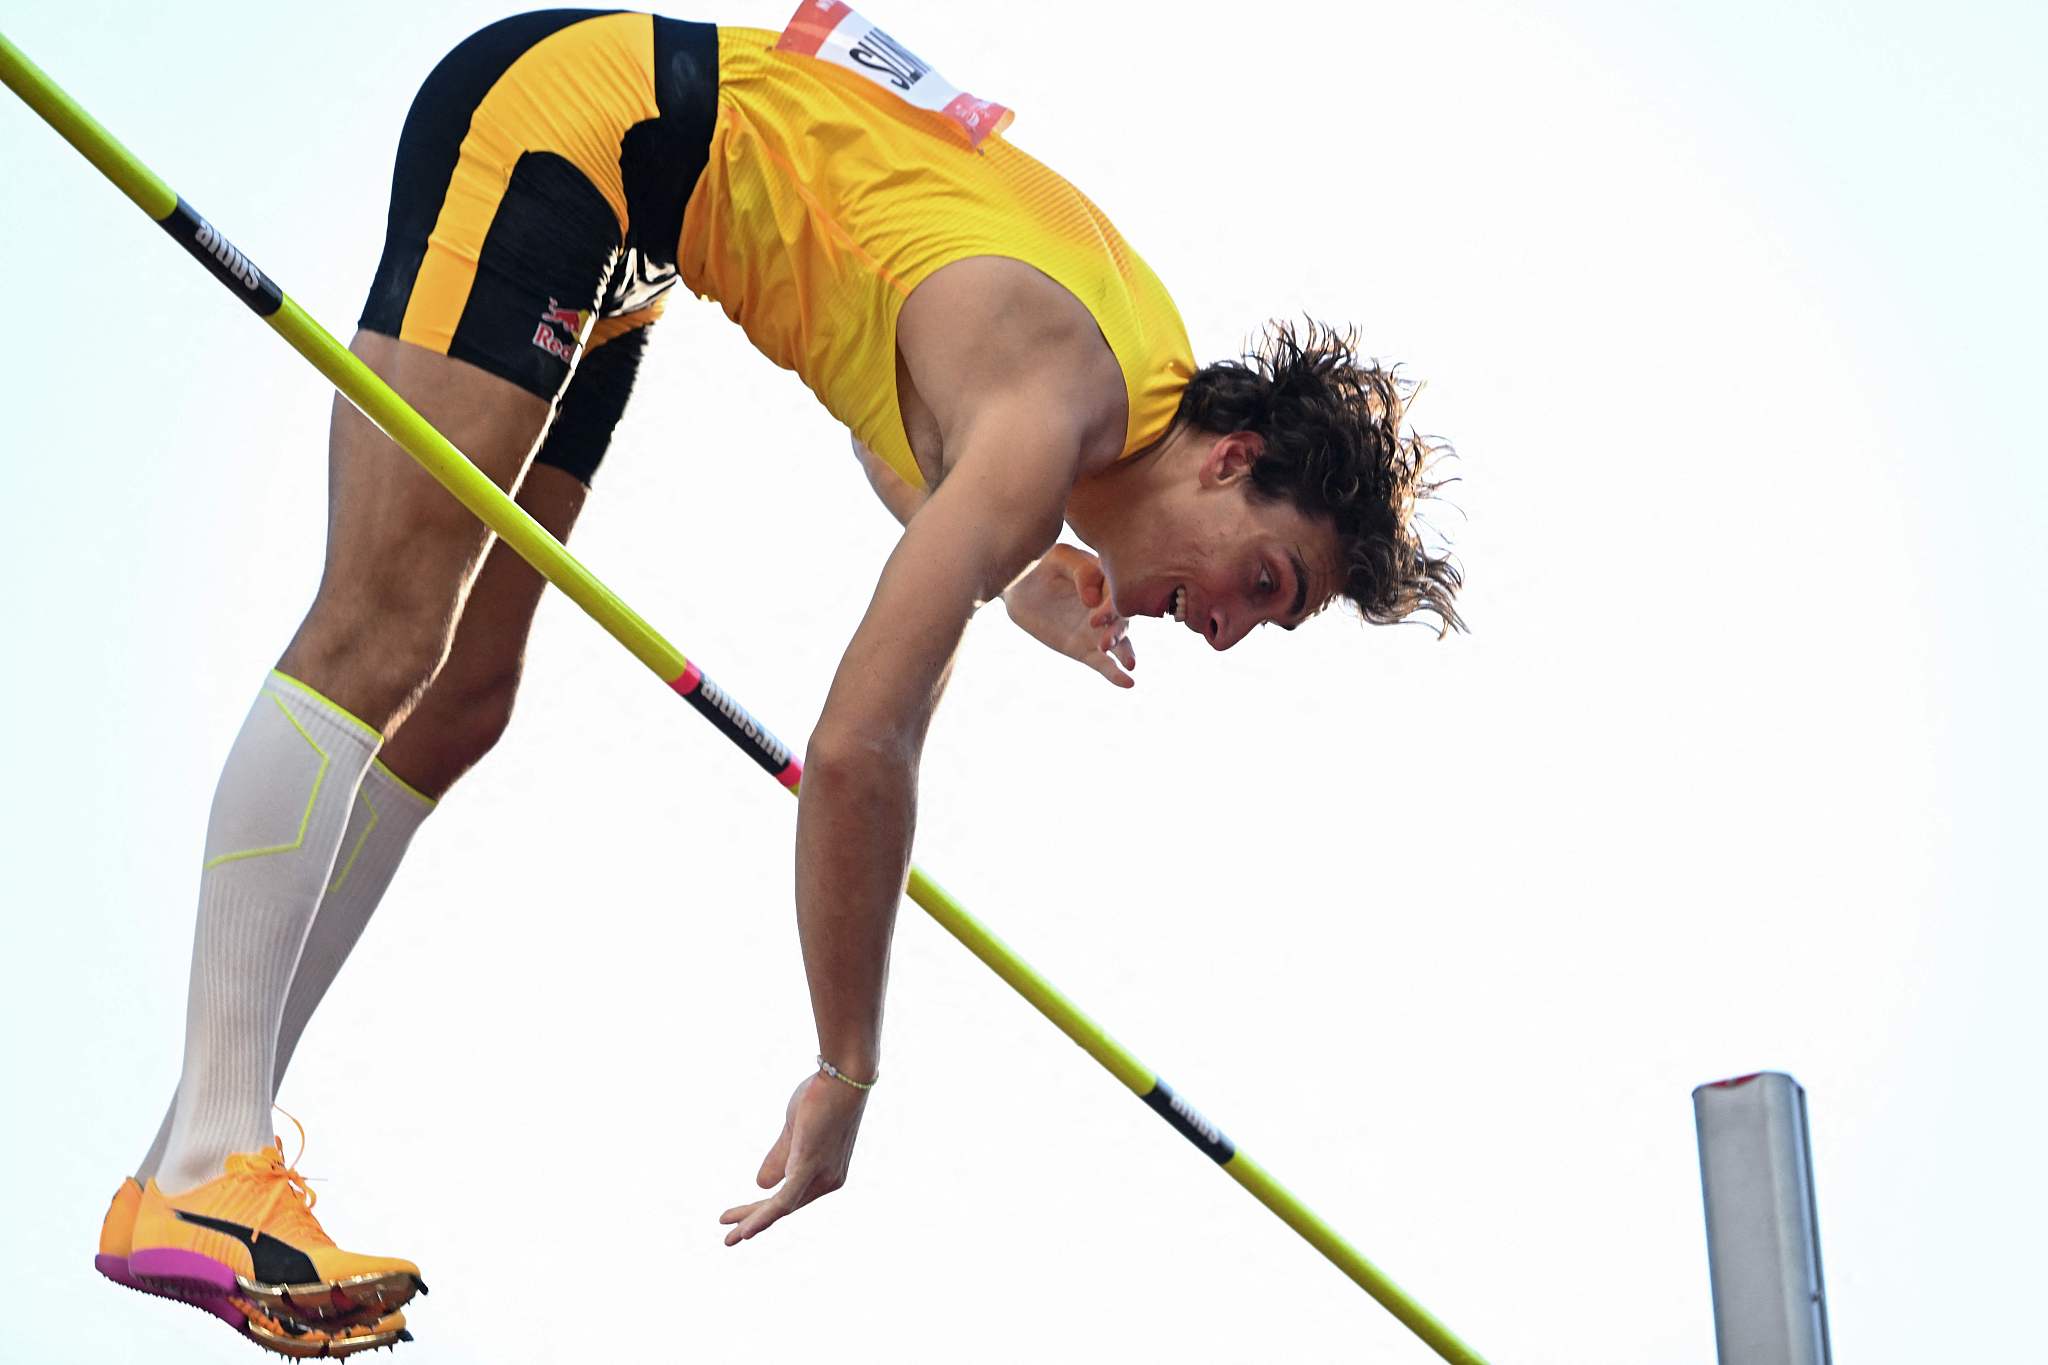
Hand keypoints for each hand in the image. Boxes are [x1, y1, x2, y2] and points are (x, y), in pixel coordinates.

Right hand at [719, 1072, 868, 1245]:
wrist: (841, 1076)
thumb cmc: (821, 1099)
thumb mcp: (794, 1134)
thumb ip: (780, 1159)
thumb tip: (761, 1185)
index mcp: (824, 1174)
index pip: (787, 1200)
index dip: (759, 1210)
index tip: (731, 1217)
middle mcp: (827, 1181)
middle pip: (783, 1209)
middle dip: (752, 1220)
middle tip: (728, 1238)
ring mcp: (820, 1175)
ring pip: (782, 1209)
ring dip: (753, 1223)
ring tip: (731, 1239)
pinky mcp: (810, 1166)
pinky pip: (784, 1199)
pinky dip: (763, 1216)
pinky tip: (746, 1230)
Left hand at [1001, 544, 1136, 687]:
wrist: (1018, 587)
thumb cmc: (1040, 566)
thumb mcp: (1060, 559)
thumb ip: (1082, 571)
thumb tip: (1093, 601)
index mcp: (1108, 580)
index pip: (1120, 594)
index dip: (1112, 608)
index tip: (1095, 618)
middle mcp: (1108, 606)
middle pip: (1123, 619)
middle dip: (1118, 632)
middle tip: (1105, 643)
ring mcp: (1099, 630)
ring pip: (1119, 642)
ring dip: (1125, 652)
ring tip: (1129, 663)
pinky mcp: (1086, 649)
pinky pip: (1104, 663)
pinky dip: (1116, 674)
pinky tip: (1128, 683)